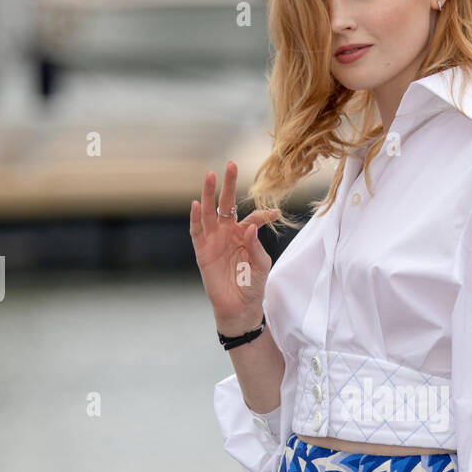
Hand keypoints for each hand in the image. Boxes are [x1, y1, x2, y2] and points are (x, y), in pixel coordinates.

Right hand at [189, 161, 278, 329]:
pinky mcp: (202, 250)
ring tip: (210, 175)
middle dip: (229, 185)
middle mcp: (228, 233)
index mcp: (245, 234)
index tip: (276, 214)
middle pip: (227, 204)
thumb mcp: (261, 266)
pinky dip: (195, 218)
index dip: (263, 214)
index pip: (253, 217)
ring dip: (208, 194)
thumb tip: (250, 228)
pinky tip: (196, 204)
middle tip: (232, 165)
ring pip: (209, 212)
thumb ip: (256, 247)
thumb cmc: (252, 285)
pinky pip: (197, 231)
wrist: (238, 307)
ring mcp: (214, 240)